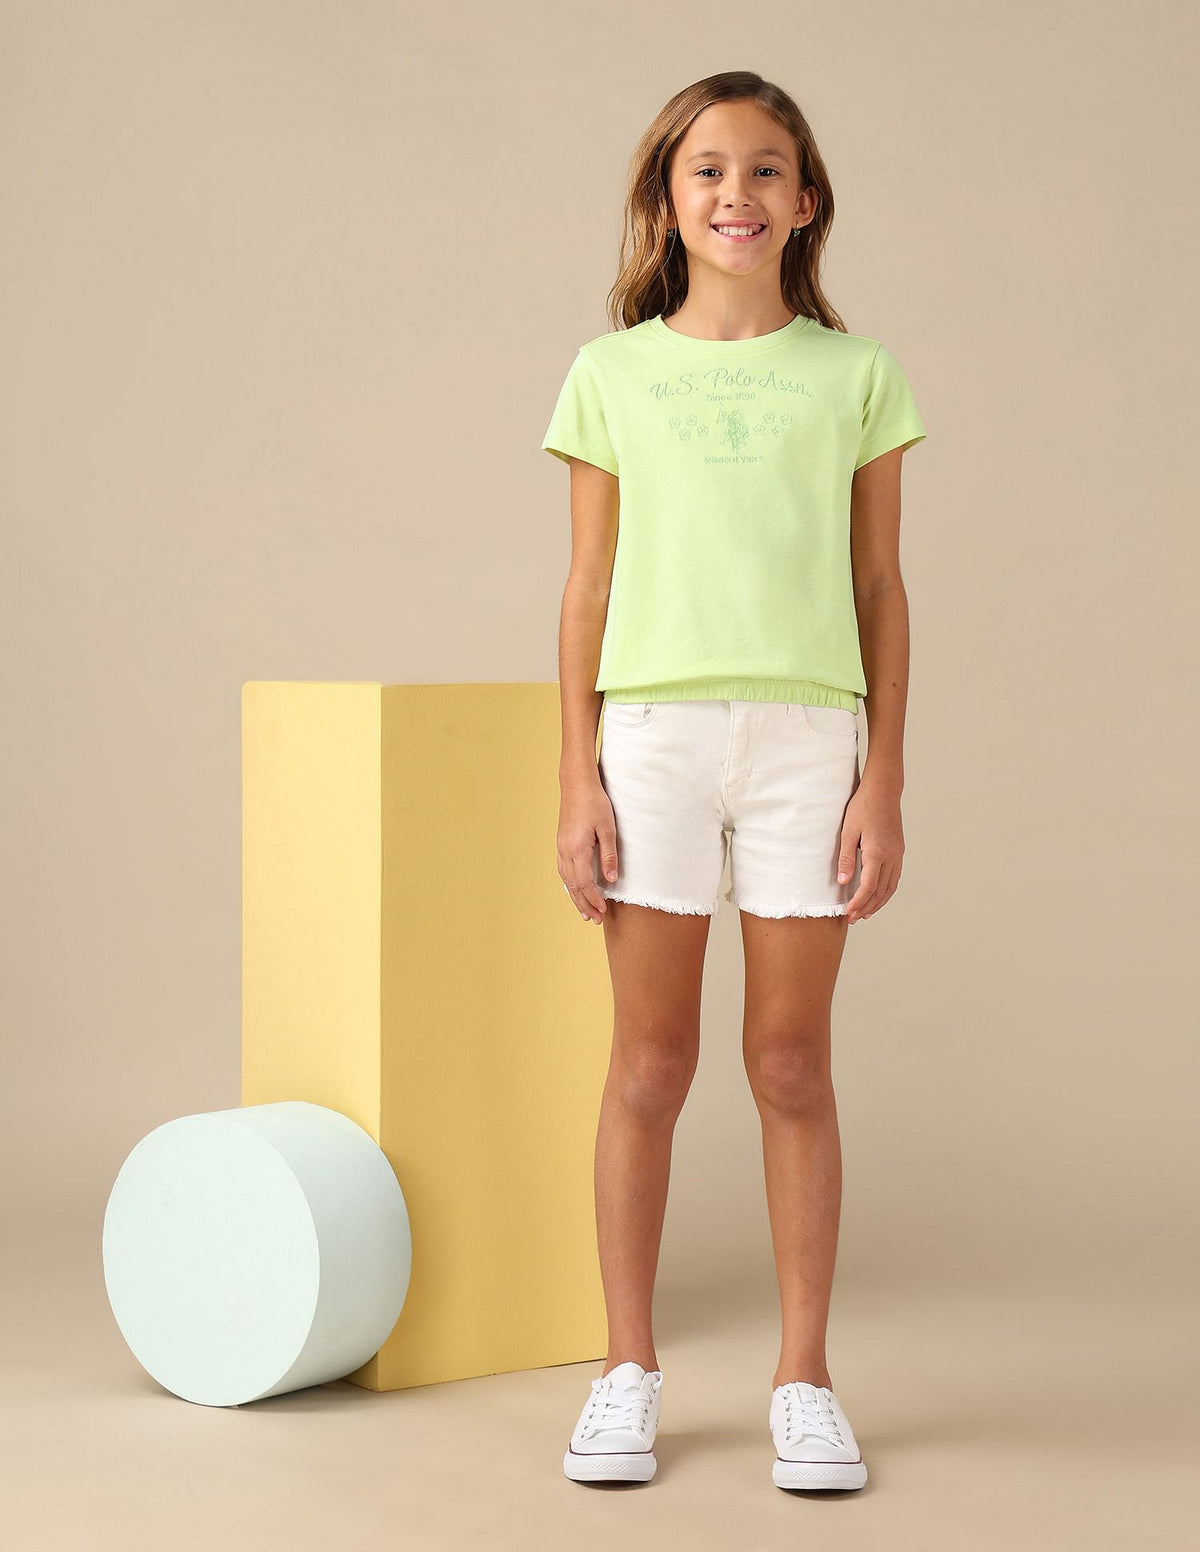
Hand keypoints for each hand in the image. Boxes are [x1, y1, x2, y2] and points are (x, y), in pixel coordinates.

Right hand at [557, 782, 618, 923]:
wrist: (577, 784)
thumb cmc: (595, 803)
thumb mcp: (608, 828)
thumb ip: (609, 855)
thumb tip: (611, 879)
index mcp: (576, 849)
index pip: (584, 883)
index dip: (593, 899)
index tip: (603, 911)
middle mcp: (565, 851)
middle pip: (573, 886)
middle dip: (584, 904)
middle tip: (595, 920)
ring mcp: (560, 847)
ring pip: (566, 880)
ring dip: (575, 897)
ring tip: (585, 911)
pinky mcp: (560, 843)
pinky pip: (563, 870)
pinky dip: (569, 884)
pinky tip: (575, 889)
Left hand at [837, 779, 903, 923]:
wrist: (883, 790)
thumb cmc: (862, 807)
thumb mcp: (848, 832)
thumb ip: (846, 858)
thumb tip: (842, 882)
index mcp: (877, 853)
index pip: (869, 887)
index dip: (858, 903)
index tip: (848, 913)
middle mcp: (891, 857)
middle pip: (881, 891)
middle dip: (867, 907)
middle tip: (853, 918)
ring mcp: (897, 854)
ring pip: (891, 887)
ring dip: (878, 902)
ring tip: (866, 913)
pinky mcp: (899, 850)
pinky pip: (895, 877)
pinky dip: (886, 891)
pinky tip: (878, 895)